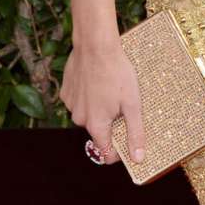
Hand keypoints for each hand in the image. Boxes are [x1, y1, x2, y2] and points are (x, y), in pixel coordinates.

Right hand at [61, 40, 145, 163]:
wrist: (95, 45)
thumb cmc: (117, 72)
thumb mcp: (133, 104)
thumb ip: (135, 133)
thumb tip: (138, 158)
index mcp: (96, 125)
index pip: (106, 153)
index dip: (119, 150)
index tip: (129, 140)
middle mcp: (79, 119)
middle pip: (98, 132)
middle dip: (111, 124)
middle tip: (123, 105)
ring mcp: (71, 105)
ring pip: (88, 115)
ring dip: (99, 109)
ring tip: (111, 90)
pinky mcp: (66, 92)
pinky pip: (79, 102)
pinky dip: (89, 97)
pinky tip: (98, 83)